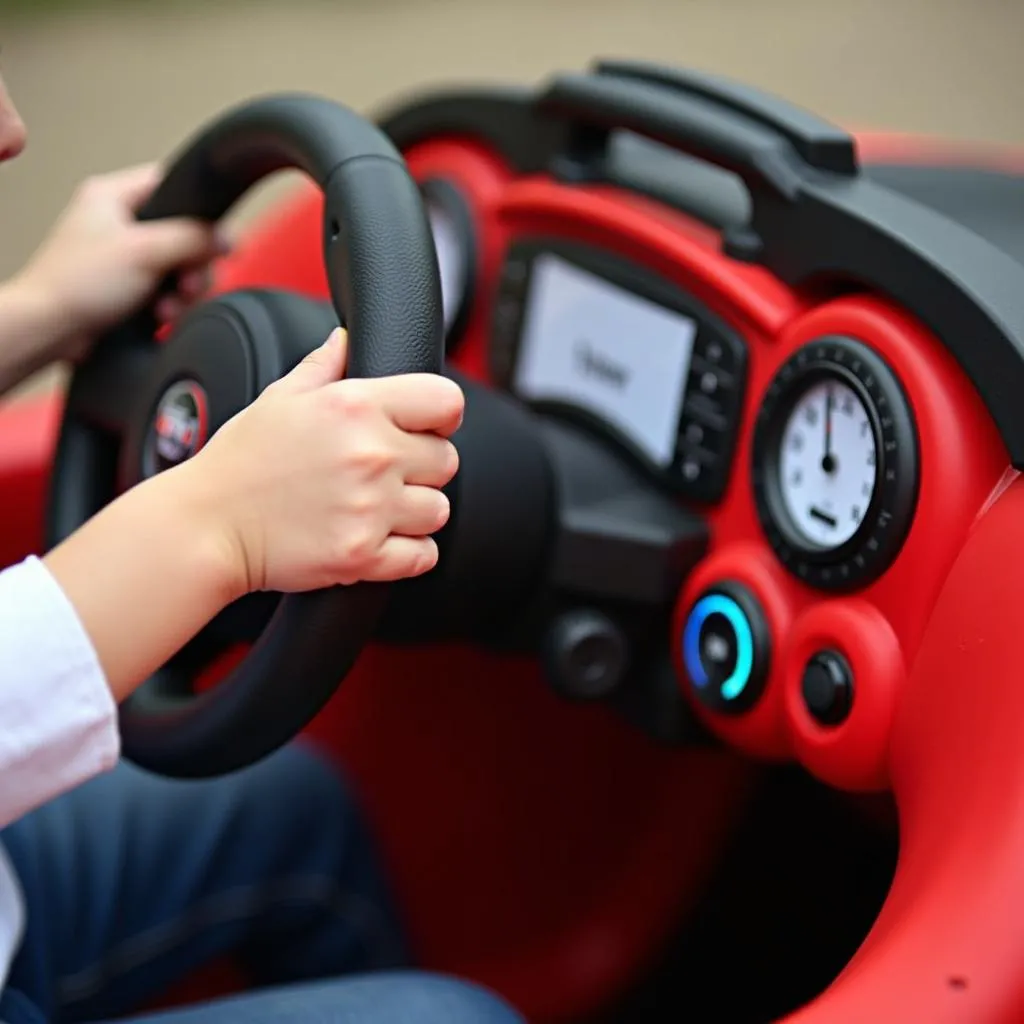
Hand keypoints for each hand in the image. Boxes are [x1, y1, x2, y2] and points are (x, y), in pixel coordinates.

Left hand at [12, 163, 228, 361]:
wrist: (51, 330)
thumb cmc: (77, 284)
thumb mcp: (146, 251)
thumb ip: (192, 238)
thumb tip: (225, 237)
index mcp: (113, 195)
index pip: (173, 185)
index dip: (199, 210)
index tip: (214, 236)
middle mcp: (119, 222)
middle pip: (184, 233)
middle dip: (193, 265)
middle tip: (188, 283)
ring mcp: (124, 256)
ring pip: (179, 265)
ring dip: (183, 291)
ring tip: (168, 307)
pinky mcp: (128, 286)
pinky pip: (166, 289)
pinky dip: (170, 304)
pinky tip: (160, 316)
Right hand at [184, 328, 463, 596]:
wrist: (205, 525)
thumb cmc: (240, 462)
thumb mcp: (280, 397)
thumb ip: (324, 365)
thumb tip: (346, 340)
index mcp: (356, 406)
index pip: (446, 403)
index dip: (440, 416)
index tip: (424, 427)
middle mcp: (372, 455)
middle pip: (447, 460)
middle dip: (423, 467)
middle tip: (385, 473)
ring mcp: (370, 508)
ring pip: (439, 510)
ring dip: (417, 512)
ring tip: (378, 508)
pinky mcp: (363, 555)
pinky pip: (423, 556)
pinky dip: (409, 553)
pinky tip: (381, 539)